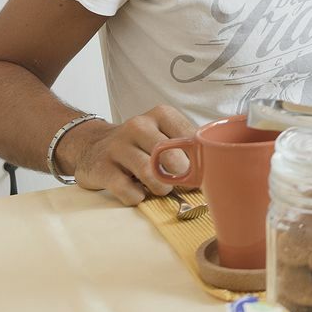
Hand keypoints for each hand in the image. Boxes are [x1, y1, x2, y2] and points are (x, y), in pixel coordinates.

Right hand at [58, 105, 199, 205]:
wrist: (92, 146)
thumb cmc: (140, 145)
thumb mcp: (164, 134)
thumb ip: (188, 145)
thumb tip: (219, 165)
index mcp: (161, 115)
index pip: (191, 138)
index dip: (200, 161)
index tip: (201, 172)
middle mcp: (138, 126)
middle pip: (172, 158)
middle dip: (182, 178)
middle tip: (182, 184)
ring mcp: (118, 146)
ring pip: (150, 174)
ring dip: (161, 188)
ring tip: (160, 188)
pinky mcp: (102, 168)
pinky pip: (128, 191)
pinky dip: (138, 197)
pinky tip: (137, 192)